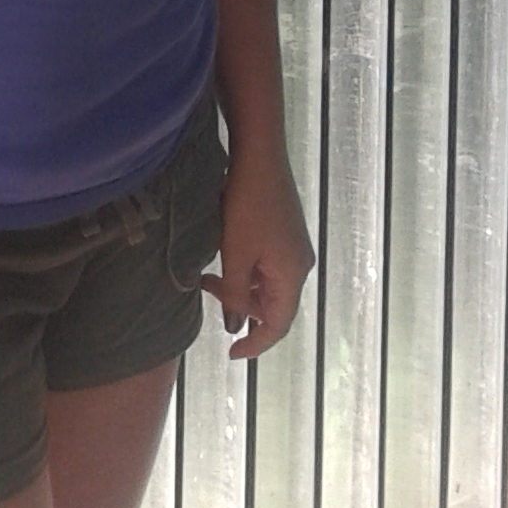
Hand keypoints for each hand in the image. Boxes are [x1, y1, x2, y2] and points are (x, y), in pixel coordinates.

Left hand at [200, 147, 314, 359]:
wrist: (260, 155)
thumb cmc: (247, 206)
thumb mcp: (235, 254)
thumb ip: (234, 292)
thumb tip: (235, 323)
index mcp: (293, 275)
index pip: (278, 324)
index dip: (256, 343)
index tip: (231, 353)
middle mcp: (299, 263)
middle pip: (273, 303)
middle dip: (240, 305)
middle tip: (207, 290)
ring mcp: (293, 245)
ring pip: (266, 282)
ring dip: (239, 284)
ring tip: (208, 273)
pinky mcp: (284, 229)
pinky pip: (266, 263)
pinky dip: (245, 267)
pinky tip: (223, 254)